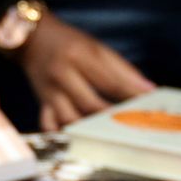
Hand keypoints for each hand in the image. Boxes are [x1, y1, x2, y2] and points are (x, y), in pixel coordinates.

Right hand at [15, 14, 154, 130]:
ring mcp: (50, 92)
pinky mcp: (42, 103)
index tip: (148, 109)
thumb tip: (148, 90)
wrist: (32, 39)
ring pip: (70, 119)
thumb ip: (123, 70)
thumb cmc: (70, 43)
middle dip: (112, 118)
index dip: (131, 97)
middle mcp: (62, 75)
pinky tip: (79, 141)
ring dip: (90, 131)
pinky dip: (63, 135)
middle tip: (131, 127)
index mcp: (79, 56)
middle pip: (90, 104)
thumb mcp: (97, 49)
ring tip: (109, 136)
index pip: (110, 81)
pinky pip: (49, 125)